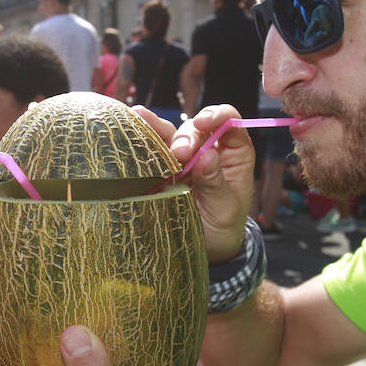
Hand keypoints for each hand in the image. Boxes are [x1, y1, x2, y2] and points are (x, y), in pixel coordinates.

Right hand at [135, 104, 256, 263]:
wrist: (206, 249)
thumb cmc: (224, 227)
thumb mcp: (226, 209)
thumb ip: (217, 183)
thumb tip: (207, 155)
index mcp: (233, 154)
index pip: (229, 123)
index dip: (217, 116)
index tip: (204, 123)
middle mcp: (208, 149)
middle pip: (196, 128)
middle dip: (187, 136)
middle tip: (179, 155)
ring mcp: (184, 158)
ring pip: (171, 134)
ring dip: (158, 132)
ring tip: (143, 126)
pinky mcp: (163, 168)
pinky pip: (152, 148)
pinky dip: (142, 136)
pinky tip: (131, 126)